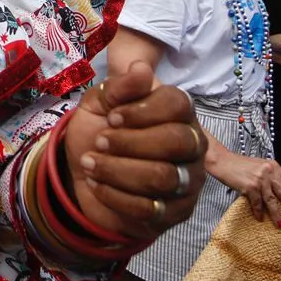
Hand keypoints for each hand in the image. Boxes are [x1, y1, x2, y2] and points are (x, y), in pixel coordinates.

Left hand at [62, 64, 207, 241]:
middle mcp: (193, 145)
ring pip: (162, 177)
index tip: (111, 116)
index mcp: (179, 113)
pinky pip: (151, 208)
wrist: (86, 176)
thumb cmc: (100, 132)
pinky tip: (96, 185)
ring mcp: (189, 180)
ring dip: (117, 171)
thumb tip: (141, 68)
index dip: (142, 110)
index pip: (178, 104)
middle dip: (129, 143)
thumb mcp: (99, 104)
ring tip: (90, 165)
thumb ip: (119, 87)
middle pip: (176, 141)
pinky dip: (115, 196)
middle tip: (98, 143)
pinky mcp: (177, 212)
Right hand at [209, 152, 280, 226]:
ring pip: (272, 201)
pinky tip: (260, 218)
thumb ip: (271, 177)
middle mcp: (269, 171)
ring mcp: (260, 179)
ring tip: (280, 225)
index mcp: (274, 166)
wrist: (222, 161)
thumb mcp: (260, 167)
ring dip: (277, 215)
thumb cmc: (240, 165)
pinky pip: (257, 203)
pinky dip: (259, 212)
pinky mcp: (249, 186)